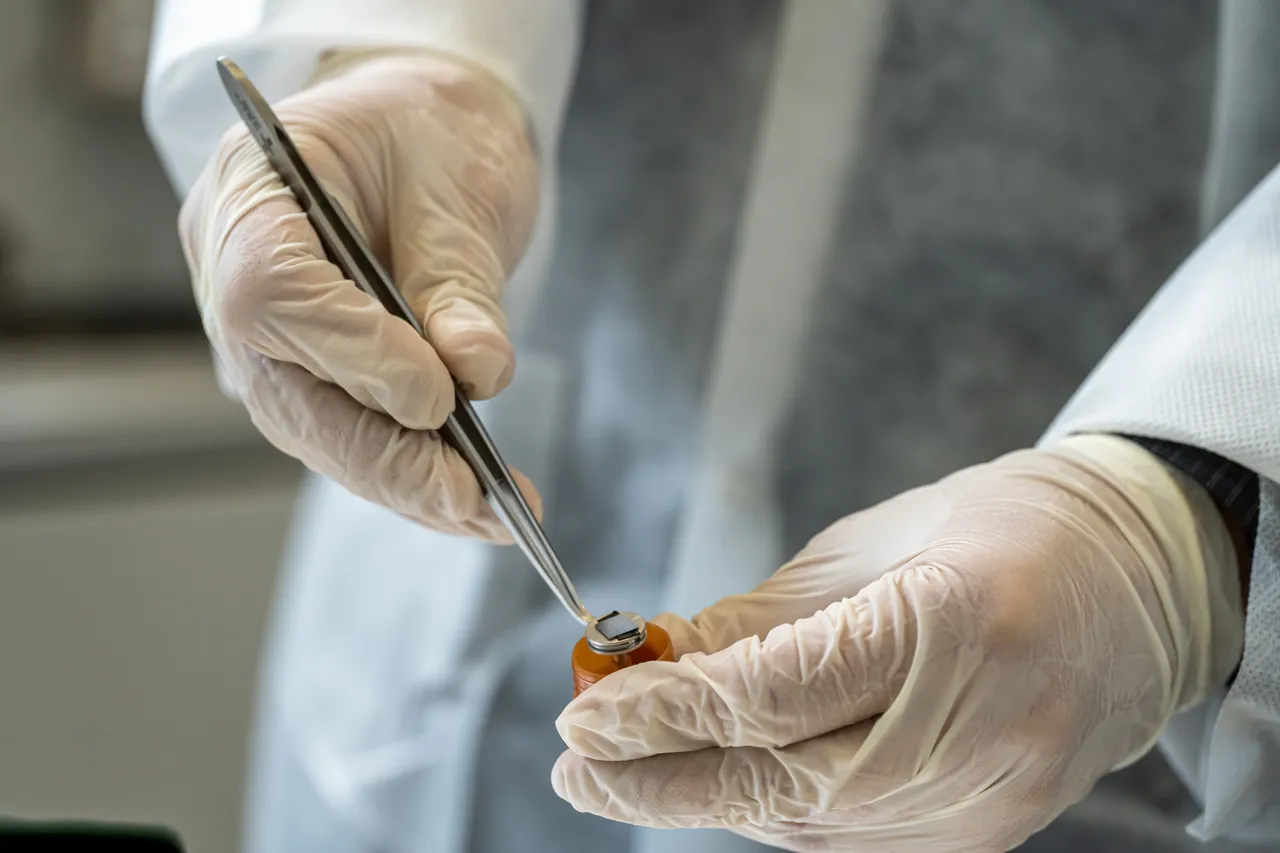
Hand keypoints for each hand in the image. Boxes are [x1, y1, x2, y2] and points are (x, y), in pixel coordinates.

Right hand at [181, 50, 540, 538]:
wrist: (417, 133)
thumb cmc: (429, 134)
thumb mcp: (455, 182)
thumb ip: (458, 279)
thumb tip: (475, 372)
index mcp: (252, 194)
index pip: (270, 293)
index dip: (351, 353)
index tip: (435, 395)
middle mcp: (231, 277)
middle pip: (290, 393)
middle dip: (388, 457)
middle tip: (474, 500)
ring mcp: (261, 339)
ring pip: (321, 435)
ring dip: (407, 482)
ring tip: (493, 516)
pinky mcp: (304, 377)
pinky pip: (348, 438)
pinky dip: (412, 475)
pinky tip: (472, 504)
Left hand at [553, 436, 1243, 851]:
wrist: (1137, 585)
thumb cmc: (1005, 531)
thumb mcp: (873, 543)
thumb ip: (764, 617)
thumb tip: (664, 658)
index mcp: (947, 625)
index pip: (768, 696)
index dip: (663, 710)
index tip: (587, 710)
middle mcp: (972, 731)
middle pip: (778, 784)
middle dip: (659, 782)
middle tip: (576, 770)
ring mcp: (986, 800)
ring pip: (806, 826)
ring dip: (707, 799)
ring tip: (628, 771)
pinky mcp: (985, 834)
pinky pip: (849, 841)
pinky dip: (774, 815)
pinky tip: (722, 784)